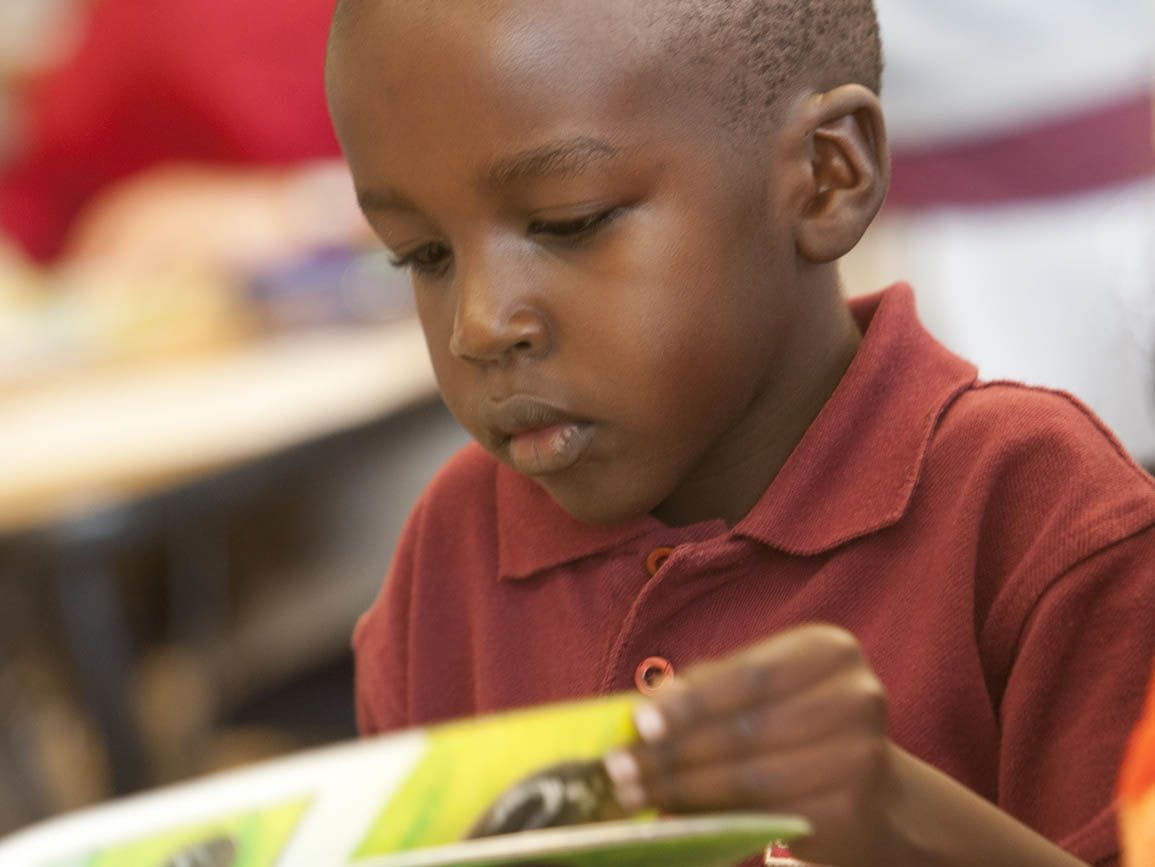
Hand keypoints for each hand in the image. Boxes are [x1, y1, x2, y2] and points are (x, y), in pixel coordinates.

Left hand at [604, 625, 898, 866]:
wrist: (874, 792)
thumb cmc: (797, 724)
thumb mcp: (760, 690)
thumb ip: (707, 688)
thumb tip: (646, 707)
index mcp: (829, 650)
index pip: (748, 676)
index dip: (690, 702)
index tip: (638, 722)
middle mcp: (856, 696)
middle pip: (746, 729)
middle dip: (673, 752)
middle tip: (619, 768)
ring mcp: (862, 757)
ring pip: (752, 777)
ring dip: (683, 789)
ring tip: (635, 793)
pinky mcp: (853, 811)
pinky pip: (768, 814)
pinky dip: (714, 816)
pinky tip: (676, 814)